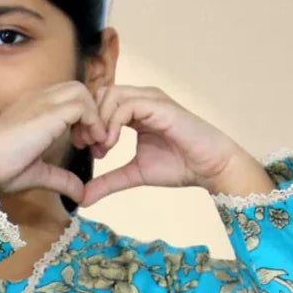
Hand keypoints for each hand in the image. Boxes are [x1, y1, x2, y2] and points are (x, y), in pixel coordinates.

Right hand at [0, 82, 107, 204]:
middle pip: (78, 90)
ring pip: (83, 93)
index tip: (82, 145)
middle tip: (90, 144)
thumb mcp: (38, 174)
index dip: (82, 118)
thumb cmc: (0, 170)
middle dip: (92, 114)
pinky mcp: (48, 112)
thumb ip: (61, 178)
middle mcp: (38, 98)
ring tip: (90, 144)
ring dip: (94, 118)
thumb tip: (81, 193)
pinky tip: (87, 145)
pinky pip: (83, 106)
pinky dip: (93, 123)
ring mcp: (42, 102)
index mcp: (33, 107)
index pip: (68, 98)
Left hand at [78, 86, 240, 205]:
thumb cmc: (178, 166)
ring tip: (101, 148)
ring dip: (99, 122)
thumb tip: (83, 198)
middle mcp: (141, 99)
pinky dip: (113, 123)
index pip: (100, 103)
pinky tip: (111, 145)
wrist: (210, 167)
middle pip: (101, 93)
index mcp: (134, 110)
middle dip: (89, 119)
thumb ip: (108, 182)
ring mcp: (151, 99)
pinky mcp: (159, 105)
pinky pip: (126, 105)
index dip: (87, 123)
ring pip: (111, 95)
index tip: (84, 148)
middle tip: (87, 147)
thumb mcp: (133, 174)